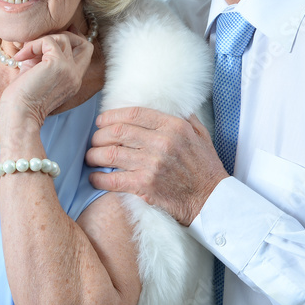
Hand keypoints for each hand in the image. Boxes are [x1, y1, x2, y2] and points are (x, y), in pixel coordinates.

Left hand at [0, 32, 93, 137]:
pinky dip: (32, 44)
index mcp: (72, 81)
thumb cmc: (21, 100)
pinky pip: (48, 41)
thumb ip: (43, 58)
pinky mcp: (58, 64)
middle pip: (85, 44)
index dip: (74, 40)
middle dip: (65, 35)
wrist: (18, 115)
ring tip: (25, 53)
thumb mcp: (37, 75)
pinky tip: (20, 57)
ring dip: (42, 40)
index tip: (56, 34)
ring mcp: (69, 70)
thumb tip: (38, 40)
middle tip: (42, 40)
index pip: (85, 54)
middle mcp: (75, 76)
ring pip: (64, 38)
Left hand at [85, 106, 226, 225]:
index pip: (133, 114)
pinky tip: (94, 177)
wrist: (213, 200)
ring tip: (91, 157)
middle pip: (117, 132)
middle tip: (95, 140)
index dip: (111, 116)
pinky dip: (99, 178)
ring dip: (94, 155)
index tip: (101, 121)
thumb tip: (167, 104)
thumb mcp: (200, 134)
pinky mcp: (146, 186)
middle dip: (99, 135)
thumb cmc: (205, 167)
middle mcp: (161, 142)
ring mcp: (152, 165)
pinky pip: (113, 180)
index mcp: (173, 126)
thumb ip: (183, 117)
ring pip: (111, 154)